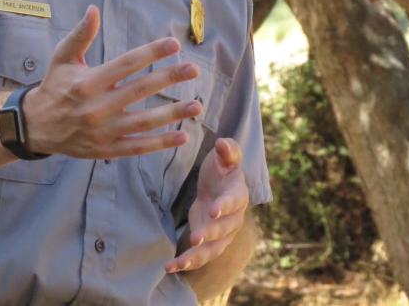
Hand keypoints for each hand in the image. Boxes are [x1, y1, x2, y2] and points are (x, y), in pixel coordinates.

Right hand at [24, 5, 202, 158]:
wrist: (36, 127)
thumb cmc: (54, 86)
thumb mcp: (62, 57)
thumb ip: (81, 34)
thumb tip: (93, 9)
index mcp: (88, 82)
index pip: (127, 64)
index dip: (152, 53)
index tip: (174, 44)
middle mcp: (97, 106)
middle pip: (140, 90)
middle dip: (169, 79)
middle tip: (194, 70)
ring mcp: (104, 131)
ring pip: (144, 122)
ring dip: (173, 114)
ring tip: (197, 106)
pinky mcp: (107, 149)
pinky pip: (138, 146)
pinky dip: (160, 143)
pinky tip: (181, 136)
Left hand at [165, 138, 248, 273]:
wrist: (220, 187)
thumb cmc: (223, 169)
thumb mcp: (225, 155)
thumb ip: (228, 150)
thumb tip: (222, 143)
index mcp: (238, 194)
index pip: (234, 202)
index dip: (225, 206)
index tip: (214, 210)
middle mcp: (234, 218)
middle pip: (224, 229)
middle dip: (210, 234)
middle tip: (195, 237)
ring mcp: (222, 234)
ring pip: (213, 249)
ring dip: (197, 256)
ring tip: (179, 261)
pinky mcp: (209, 243)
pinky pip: (200, 256)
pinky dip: (186, 262)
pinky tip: (170, 266)